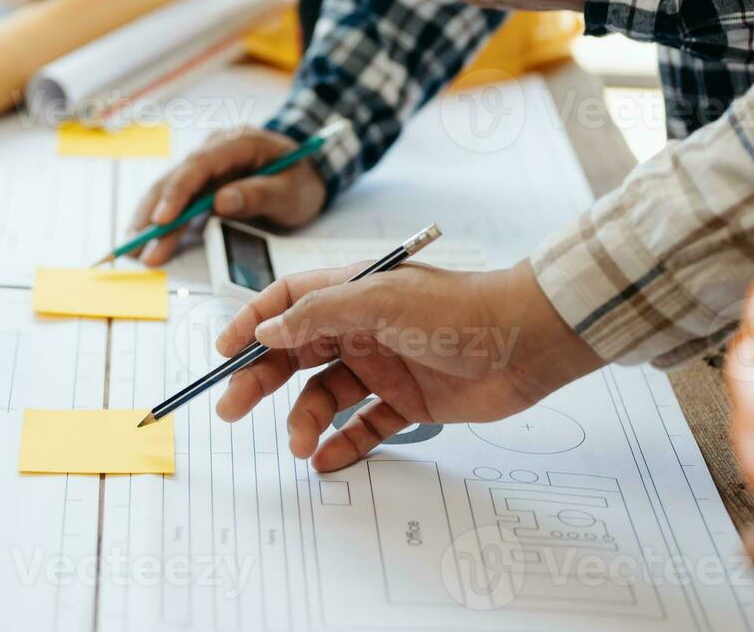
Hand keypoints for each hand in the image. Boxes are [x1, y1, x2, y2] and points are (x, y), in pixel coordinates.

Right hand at [127, 128, 327, 265]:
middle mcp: (216, 149)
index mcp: (239, 143)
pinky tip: (145, 236)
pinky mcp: (203, 183)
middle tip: (139, 246)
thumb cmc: (301, 179)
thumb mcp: (291, 191)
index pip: (201, 165)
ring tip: (133, 247)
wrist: (309, 171)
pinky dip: (160, 218)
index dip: (179, 192)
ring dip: (151, 218)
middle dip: (156, 214)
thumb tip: (221, 201)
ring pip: (170, 188)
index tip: (164, 219)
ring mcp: (207, 165)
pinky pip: (177, 199)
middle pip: (178, 178)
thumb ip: (259, 194)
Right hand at [213, 259, 603, 470]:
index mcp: (353, 294)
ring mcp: (384, 366)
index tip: (225, 354)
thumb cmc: (460, 309)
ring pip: (325, 395)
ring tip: (301, 443)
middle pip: (296, 354)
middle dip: (261, 379)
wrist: (528, 342)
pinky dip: (343, 444)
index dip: (253, 324)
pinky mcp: (408, 402)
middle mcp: (362, 328)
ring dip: (305, 419)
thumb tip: (268, 328)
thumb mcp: (383, 300)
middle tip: (232, 407)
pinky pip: (364, 426)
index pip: (288, 303)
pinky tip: (327, 459)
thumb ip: (321, 313)